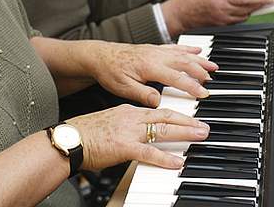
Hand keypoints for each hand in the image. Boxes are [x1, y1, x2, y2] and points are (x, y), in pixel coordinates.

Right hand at [69, 105, 209, 169]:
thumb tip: (142, 135)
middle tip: (205, 125)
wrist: (69, 139)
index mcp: (129, 111)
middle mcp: (132, 117)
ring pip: (163, 130)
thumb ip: (128, 125)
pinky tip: (178, 162)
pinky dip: (166, 157)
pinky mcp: (124, 147)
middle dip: (189, 120)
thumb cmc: (85, 134)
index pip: (159, 110)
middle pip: (167, 116)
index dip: (178, 114)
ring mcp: (129, 131)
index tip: (191, 118)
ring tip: (200, 136)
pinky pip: (150, 153)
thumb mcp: (111, 122)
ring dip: (185, 133)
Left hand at [86, 41, 217, 106]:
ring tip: (213, 66)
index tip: (203, 93)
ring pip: (183, 54)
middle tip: (212, 82)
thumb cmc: (110, 72)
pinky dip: (189, 49)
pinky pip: (176, 47)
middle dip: (201, 72)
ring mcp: (156, 51)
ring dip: (200, 60)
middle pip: (185, 63)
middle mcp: (156, 56)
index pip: (176, 78)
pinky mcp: (154, 49)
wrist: (100, 55)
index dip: (192, 86)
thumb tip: (159, 102)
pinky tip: (198, 50)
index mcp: (150, 67)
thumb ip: (142, 94)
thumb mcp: (123, 88)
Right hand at [162, 0, 273, 34]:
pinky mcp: (223, 26)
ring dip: (251, 11)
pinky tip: (243, 10)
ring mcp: (224, 20)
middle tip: (267, 0)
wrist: (183, 12)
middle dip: (259, 5)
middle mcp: (225, 10)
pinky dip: (242, 15)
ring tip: (256, 4)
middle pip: (249, 9)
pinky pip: (237, 21)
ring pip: (245, 16)